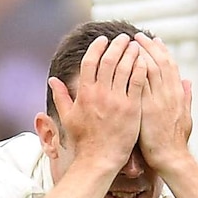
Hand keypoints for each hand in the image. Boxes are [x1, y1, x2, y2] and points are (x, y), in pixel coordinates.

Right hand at [50, 34, 146, 169]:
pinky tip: (144, 60)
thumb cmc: (83, 140)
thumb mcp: (68, 117)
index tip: (103, 39)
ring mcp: (116, 100)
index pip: (90, 61)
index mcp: (84, 93)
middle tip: (123, 38)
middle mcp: (100, 93)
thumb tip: (52, 79)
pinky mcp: (132, 108)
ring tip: (135, 45)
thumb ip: (60, 96)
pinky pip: (138, 81)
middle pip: (109, 60)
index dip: (97, 47)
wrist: (99, 159)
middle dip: (116, 45)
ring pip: (125, 67)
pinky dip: (141, 68)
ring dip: (130, 53)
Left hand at [135, 33, 192, 169]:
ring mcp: (157, 99)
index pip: (170, 65)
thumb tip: (188, 82)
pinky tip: (123, 60)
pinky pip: (138, 83)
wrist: (170, 157)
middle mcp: (169, 93)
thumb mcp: (186, 116)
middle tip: (138, 35)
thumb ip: (186, 97)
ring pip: (149, 68)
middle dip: (148, 46)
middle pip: (159, 61)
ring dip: (139, 53)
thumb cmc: (175, 140)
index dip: (162, 50)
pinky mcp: (145, 108)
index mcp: (177, 93)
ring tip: (129, 42)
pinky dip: (132, 70)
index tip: (154, 39)